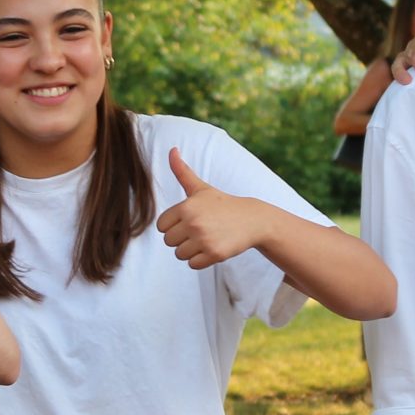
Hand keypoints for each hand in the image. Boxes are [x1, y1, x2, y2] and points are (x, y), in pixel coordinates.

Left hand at [156, 149, 270, 269]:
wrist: (252, 220)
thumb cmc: (222, 204)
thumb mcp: (201, 188)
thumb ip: (182, 171)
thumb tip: (172, 149)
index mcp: (186, 206)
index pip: (162, 226)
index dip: (174, 225)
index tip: (189, 220)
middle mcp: (193, 223)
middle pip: (169, 242)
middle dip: (182, 238)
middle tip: (201, 230)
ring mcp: (204, 239)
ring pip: (180, 255)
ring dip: (191, 250)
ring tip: (207, 238)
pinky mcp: (214, 254)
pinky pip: (193, 265)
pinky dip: (201, 260)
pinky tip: (213, 247)